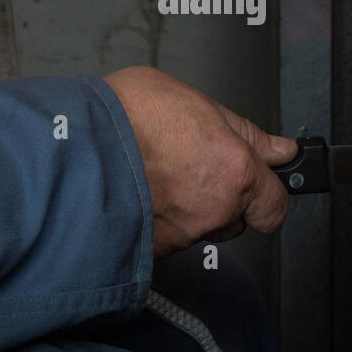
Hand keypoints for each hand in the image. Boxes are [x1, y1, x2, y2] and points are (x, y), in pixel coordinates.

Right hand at [103, 66, 296, 258]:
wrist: (72, 147)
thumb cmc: (125, 116)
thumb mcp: (195, 102)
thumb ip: (244, 133)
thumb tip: (279, 149)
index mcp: (234, 170)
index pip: (275, 205)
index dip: (266, 192)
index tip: (257, 180)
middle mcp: (214, 209)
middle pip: (238, 218)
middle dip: (225, 197)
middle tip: (194, 165)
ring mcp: (184, 233)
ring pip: (203, 228)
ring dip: (191, 207)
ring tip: (161, 174)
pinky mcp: (155, 250)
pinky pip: (172, 238)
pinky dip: (163, 220)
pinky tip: (145, 192)